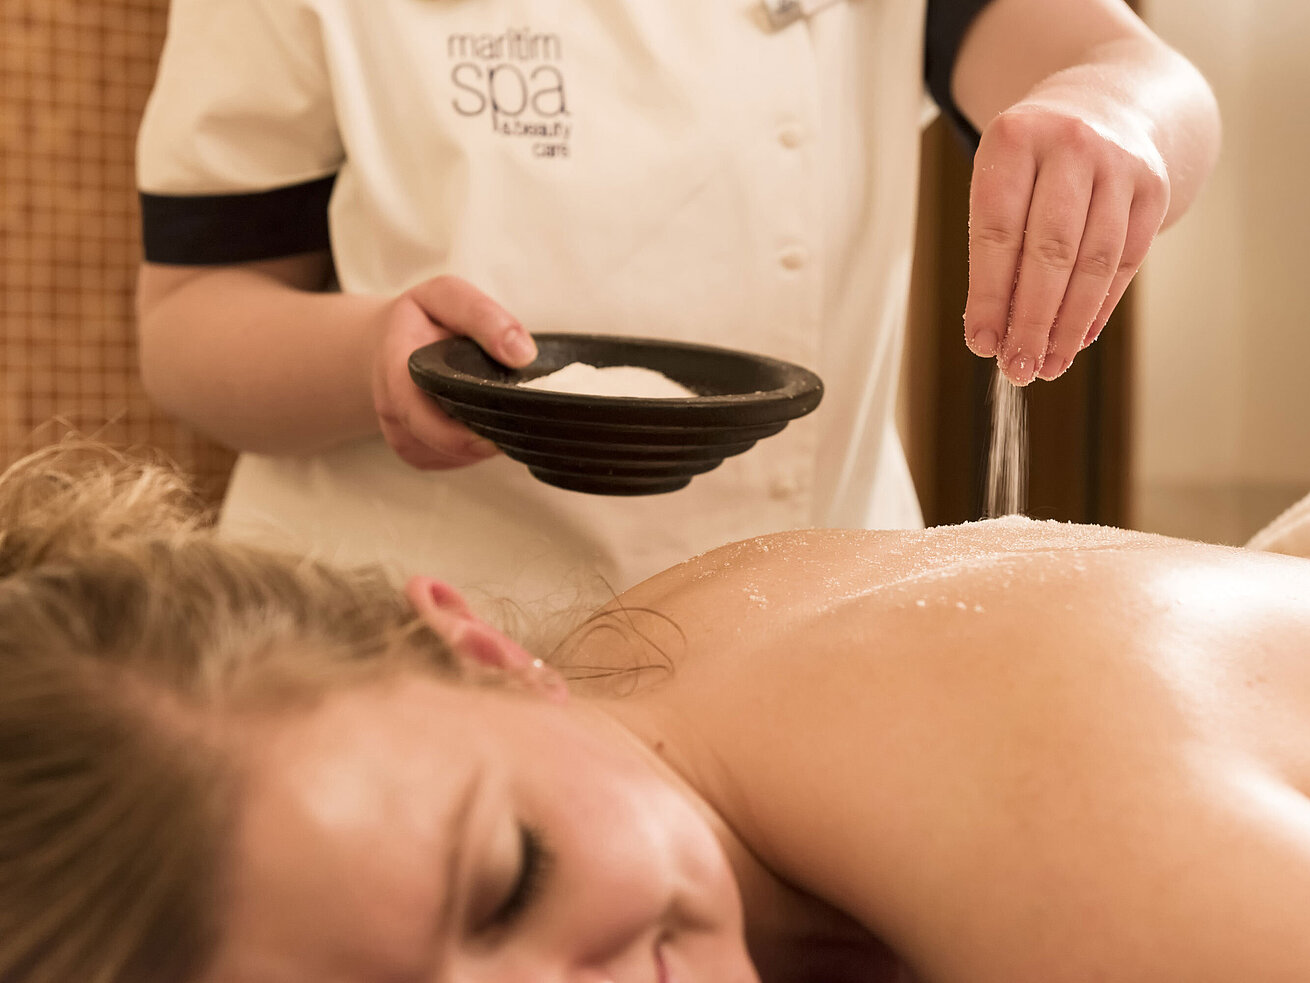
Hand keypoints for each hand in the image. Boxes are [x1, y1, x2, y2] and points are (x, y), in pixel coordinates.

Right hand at [370, 275, 536, 468]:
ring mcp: (403, 437)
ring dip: (483, 439)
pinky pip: (455, 461)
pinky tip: (479, 417)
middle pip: (444, 445)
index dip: (463, 434)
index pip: (424, 414)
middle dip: (485, 439)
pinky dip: (475, 445)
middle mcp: (392, 411)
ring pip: (455, 456)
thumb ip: (482, 315)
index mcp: (395, 372)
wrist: (388, 343)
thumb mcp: (446, 296)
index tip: (501, 435)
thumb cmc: (421, 319)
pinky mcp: (417, 453)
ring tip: (495, 406)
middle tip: (521, 423)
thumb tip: (522, 354)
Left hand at [963, 95, 1170, 384]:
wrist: (1104, 105)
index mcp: (1015, 138)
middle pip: (1050, 250)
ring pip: (1094, 261)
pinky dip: (1099, 306)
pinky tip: (1078, 339)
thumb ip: (994, 250)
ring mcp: (1120, 163)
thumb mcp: (999, 182)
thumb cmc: (1032, 162)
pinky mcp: (1153, 187)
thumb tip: (992, 333)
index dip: (988, 295)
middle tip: (1017, 367)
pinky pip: (1125, 260)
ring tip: (1048, 364)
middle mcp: (1072, 145)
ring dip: (1069, 324)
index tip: (981, 344)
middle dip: (1031, 318)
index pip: (997, 231)